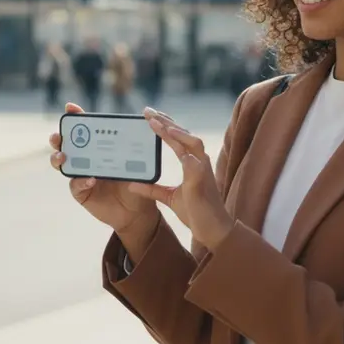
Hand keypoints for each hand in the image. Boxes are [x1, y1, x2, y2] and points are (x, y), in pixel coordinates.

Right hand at [49, 103, 159, 236]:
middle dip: (57, 138)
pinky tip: (90, 180)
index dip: (75, 117)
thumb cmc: (135, 181)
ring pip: (61, 164)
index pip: (83, 128)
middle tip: (58, 136)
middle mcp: (84, 159)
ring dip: (58, 158)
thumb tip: (143, 121)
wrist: (136, 209)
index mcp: (96, 147)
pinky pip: (75, 185)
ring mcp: (80, 175)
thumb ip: (133, 148)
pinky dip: (80, 181)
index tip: (70, 107)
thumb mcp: (135, 161)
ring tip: (63, 156)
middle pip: (63, 144)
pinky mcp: (81, 192)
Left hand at [127, 108, 234, 248]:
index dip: (164, 125)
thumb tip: (131, 184)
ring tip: (163, 125)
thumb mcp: (168, 198)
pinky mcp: (204, 184)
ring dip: (179, 134)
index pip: (177, 138)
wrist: (213, 231)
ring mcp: (203, 172)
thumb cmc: (195, 212)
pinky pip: (198, 167)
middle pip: (184, 134)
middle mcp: (199, 163)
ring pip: (194, 144)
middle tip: (148, 112)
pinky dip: (189, 158)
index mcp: (192, 163)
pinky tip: (181, 153)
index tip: (149, 115)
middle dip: (166, 122)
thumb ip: (152, 189)